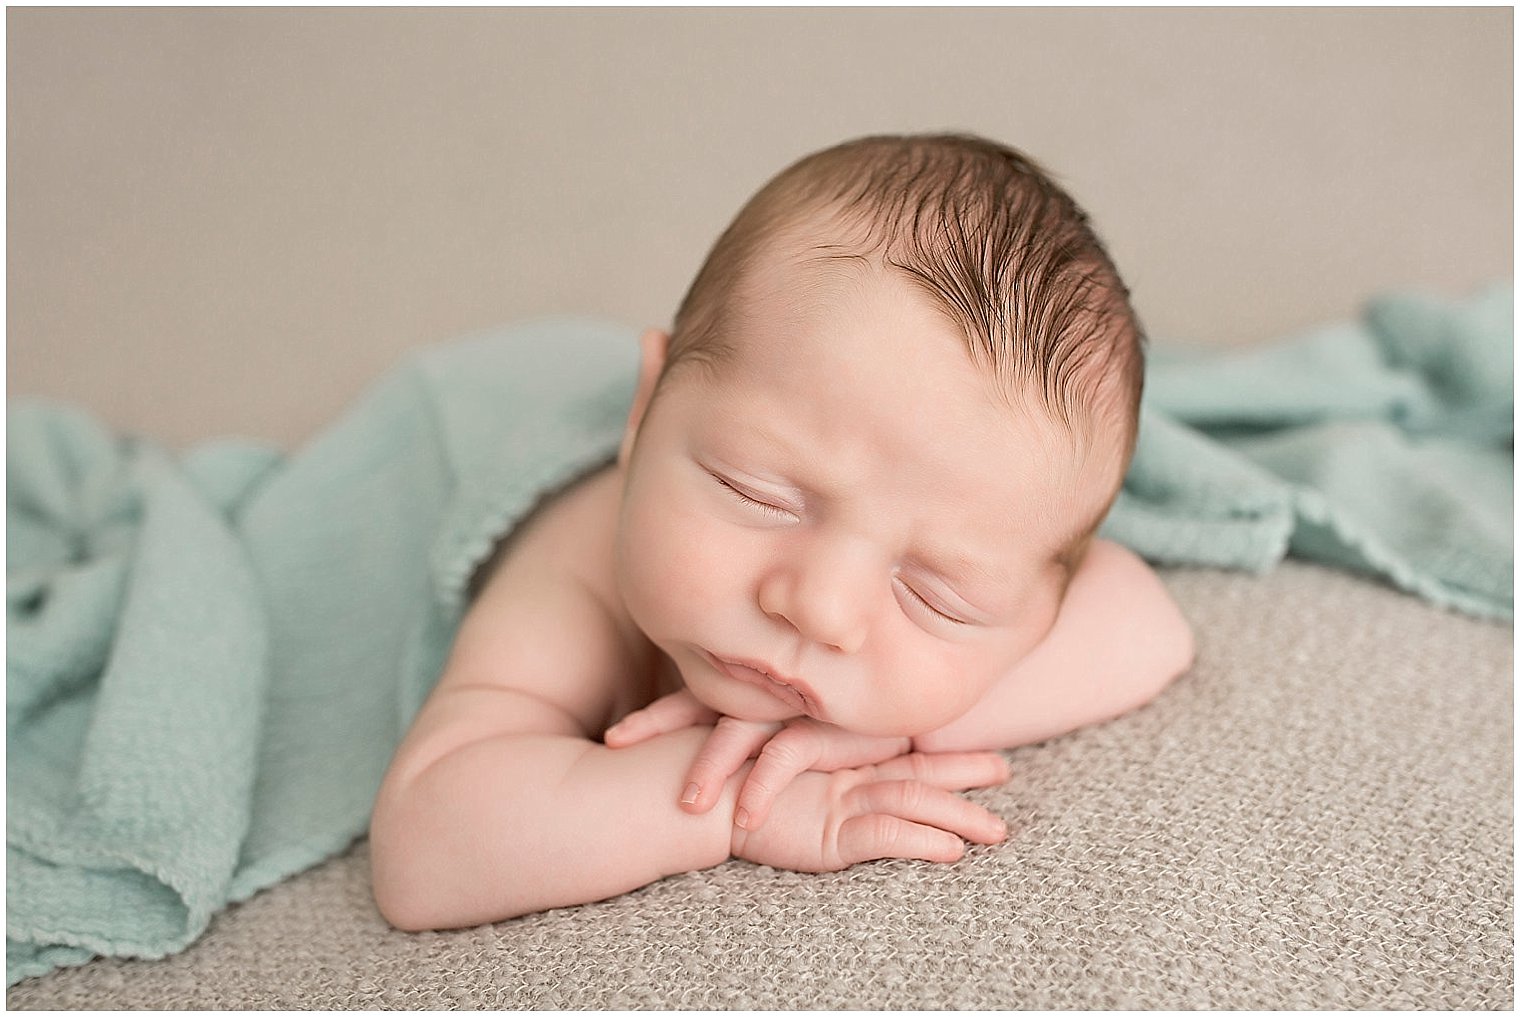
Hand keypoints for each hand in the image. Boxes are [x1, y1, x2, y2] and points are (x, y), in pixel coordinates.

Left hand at [606, 691, 913, 828]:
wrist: (920, 691)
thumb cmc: (856, 708)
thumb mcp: (799, 712)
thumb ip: (760, 718)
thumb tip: (709, 746)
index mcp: (759, 683)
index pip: (696, 692)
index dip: (656, 715)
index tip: (613, 737)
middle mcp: (773, 687)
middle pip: (703, 701)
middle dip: (658, 726)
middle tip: (616, 745)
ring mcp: (800, 701)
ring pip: (738, 729)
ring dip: (709, 768)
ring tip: (686, 807)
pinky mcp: (833, 725)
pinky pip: (787, 756)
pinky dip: (763, 787)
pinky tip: (746, 817)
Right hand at [730, 752, 1010, 871]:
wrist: (691, 795)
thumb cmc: (727, 780)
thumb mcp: (777, 767)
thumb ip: (814, 762)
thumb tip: (852, 767)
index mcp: (839, 760)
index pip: (905, 756)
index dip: (949, 756)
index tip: (992, 761)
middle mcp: (845, 775)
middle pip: (919, 771)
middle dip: (965, 772)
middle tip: (1007, 772)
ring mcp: (838, 798)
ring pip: (912, 800)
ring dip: (958, 816)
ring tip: (997, 831)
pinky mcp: (828, 831)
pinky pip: (883, 834)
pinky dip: (919, 841)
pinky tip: (951, 852)